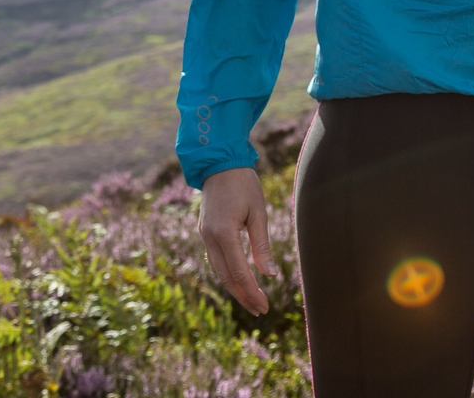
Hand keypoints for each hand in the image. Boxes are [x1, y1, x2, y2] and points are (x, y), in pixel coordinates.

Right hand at [197, 167, 278, 314]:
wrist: (219, 163)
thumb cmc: (243, 184)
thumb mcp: (258, 213)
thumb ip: (262, 246)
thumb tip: (269, 275)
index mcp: (224, 233)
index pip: (239, 272)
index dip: (252, 292)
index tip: (264, 306)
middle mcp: (209, 237)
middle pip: (225, 277)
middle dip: (243, 296)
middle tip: (260, 310)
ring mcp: (204, 235)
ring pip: (218, 271)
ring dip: (234, 288)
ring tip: (252, 301)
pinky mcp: (204, 232)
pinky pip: (215, 259)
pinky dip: (227, 274)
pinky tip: (239, 280)